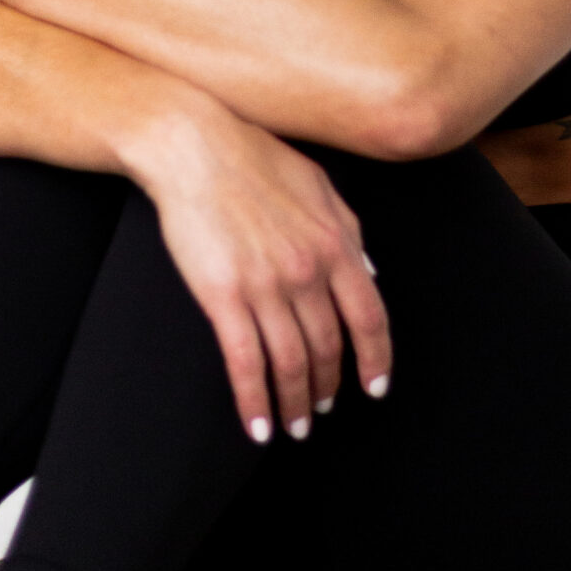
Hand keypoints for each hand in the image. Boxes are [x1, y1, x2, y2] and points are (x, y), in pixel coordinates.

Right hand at [126, 99, 391, 442]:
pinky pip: (246, 363)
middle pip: (329, 347)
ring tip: (294, 425)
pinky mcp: (223, 296)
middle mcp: (308, 270)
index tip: (375, 386)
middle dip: (329, 386)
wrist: (194, 145)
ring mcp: (266, 286)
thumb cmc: (253, 158)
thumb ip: (349, 231)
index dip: (376, 359)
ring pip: (291, 363)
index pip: (369, 317)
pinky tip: (258, 425)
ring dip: (295, 403)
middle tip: (323, 408)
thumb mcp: (319, 186)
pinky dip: (255, 401)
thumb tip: (371, 274)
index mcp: (336, 244)